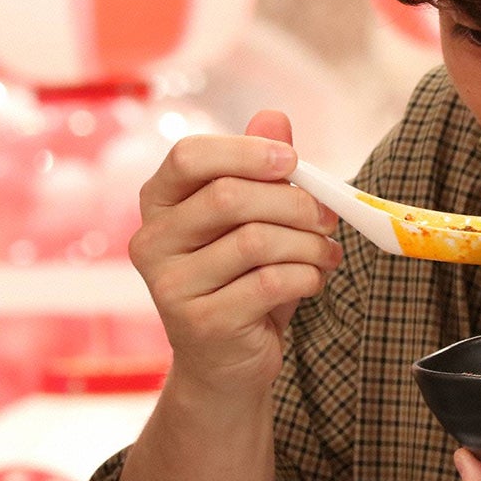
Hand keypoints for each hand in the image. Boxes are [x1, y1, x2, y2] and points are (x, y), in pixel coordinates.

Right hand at [129, 110, 341, 398]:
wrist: (226, 365)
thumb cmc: (243, 279)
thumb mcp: (255, 219)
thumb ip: (262, 168)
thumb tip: (274, 116)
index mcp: (160, 202)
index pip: (189, 156)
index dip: (246, 151)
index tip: (292, 162)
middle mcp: (152, 241)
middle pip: (229, 196)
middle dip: (294, 202)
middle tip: (328, 217)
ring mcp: (169, 286)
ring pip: (255, 241)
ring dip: (308, 244)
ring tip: (326, 253)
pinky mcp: (199, 324)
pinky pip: (268, 283)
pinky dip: (306, 277)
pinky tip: (313, 280)